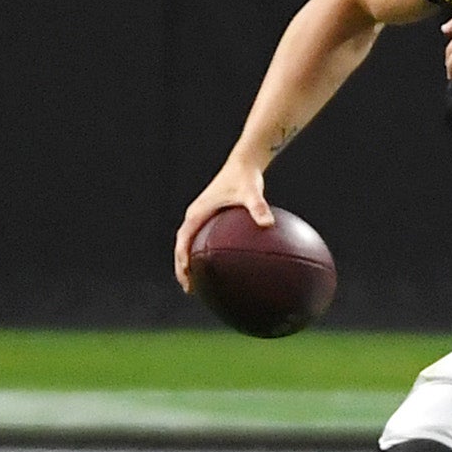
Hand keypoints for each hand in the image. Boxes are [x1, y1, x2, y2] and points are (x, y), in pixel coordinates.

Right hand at [171, 157, 269, 291]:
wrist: (244, 162)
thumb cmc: (246, 176)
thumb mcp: (252, 192)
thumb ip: (258, 207)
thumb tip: (268, 224)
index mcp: (198, 212)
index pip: (183, 240)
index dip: (182, 259)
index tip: (187, 276)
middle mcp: (196, 215)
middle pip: (183, 245)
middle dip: (183, 267)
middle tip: (190, 288)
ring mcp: (202, 216)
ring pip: (190, 243)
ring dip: (191, 262)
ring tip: (199, 283)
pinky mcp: (211, 216)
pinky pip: (203, 238)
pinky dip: (205, 253)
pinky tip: (223, 267)